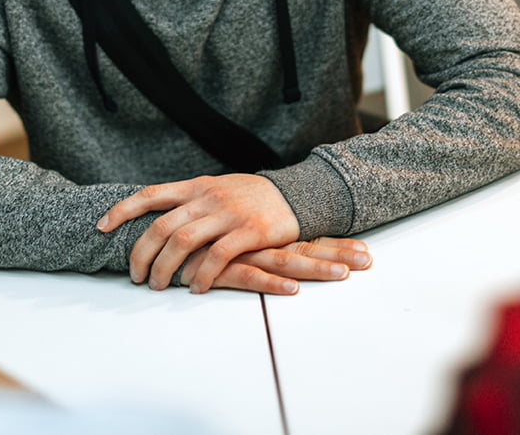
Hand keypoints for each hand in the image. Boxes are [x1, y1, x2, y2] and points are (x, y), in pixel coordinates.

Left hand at [99, 174, 300, 292]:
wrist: (295, 195)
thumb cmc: (250, 197)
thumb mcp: (216, 189)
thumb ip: (188, 202)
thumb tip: (153, 217)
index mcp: (195, 187)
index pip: (150, 194)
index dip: (122, 210)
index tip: (101, 227)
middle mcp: (208, 197)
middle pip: (161, 226)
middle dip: (141, 254)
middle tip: (134, 276)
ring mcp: (228, 213)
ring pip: (183, 242)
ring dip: (164, 268)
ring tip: (157, 285)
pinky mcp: (249, 232)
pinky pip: (217, 256)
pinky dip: (201, 275)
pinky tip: (195, 288)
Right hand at [180, 237, 373, 295]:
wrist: (150, 231)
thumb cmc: (189, 239)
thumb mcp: (224, 239)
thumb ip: (248, 244)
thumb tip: (274, 252)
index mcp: (260, 233)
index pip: (306, 238)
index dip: (335, 243)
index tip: (366, 250)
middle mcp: (255, 240)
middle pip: (303, 247)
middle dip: (337, 253)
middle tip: (369, 260)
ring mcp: (240, 252)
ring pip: (284, 259)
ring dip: (316, 267)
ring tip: (344, 274)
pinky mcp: (220, 267)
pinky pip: (249, 276)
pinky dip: (271, 284)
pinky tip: (291, 289)